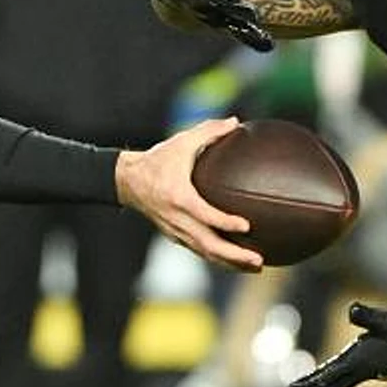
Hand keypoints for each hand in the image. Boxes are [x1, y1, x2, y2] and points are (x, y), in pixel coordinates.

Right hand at [117, 117, 263, 271]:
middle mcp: (177, 219)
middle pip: (208, 245)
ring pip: (205, 253)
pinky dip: (219, 258)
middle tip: (259, 259)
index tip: (246, 226)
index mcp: (179, 197)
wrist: (127, 181)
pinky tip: (238, 259)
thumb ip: (208, 131)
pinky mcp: (175, 236)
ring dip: (230, 262)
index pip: (205, 215)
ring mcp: (176, 231)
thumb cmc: (157, 160)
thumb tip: (235, 122)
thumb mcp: (181, 142)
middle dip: (234, 256)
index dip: (225, 222)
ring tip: (256, 265)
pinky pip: (200, 251)